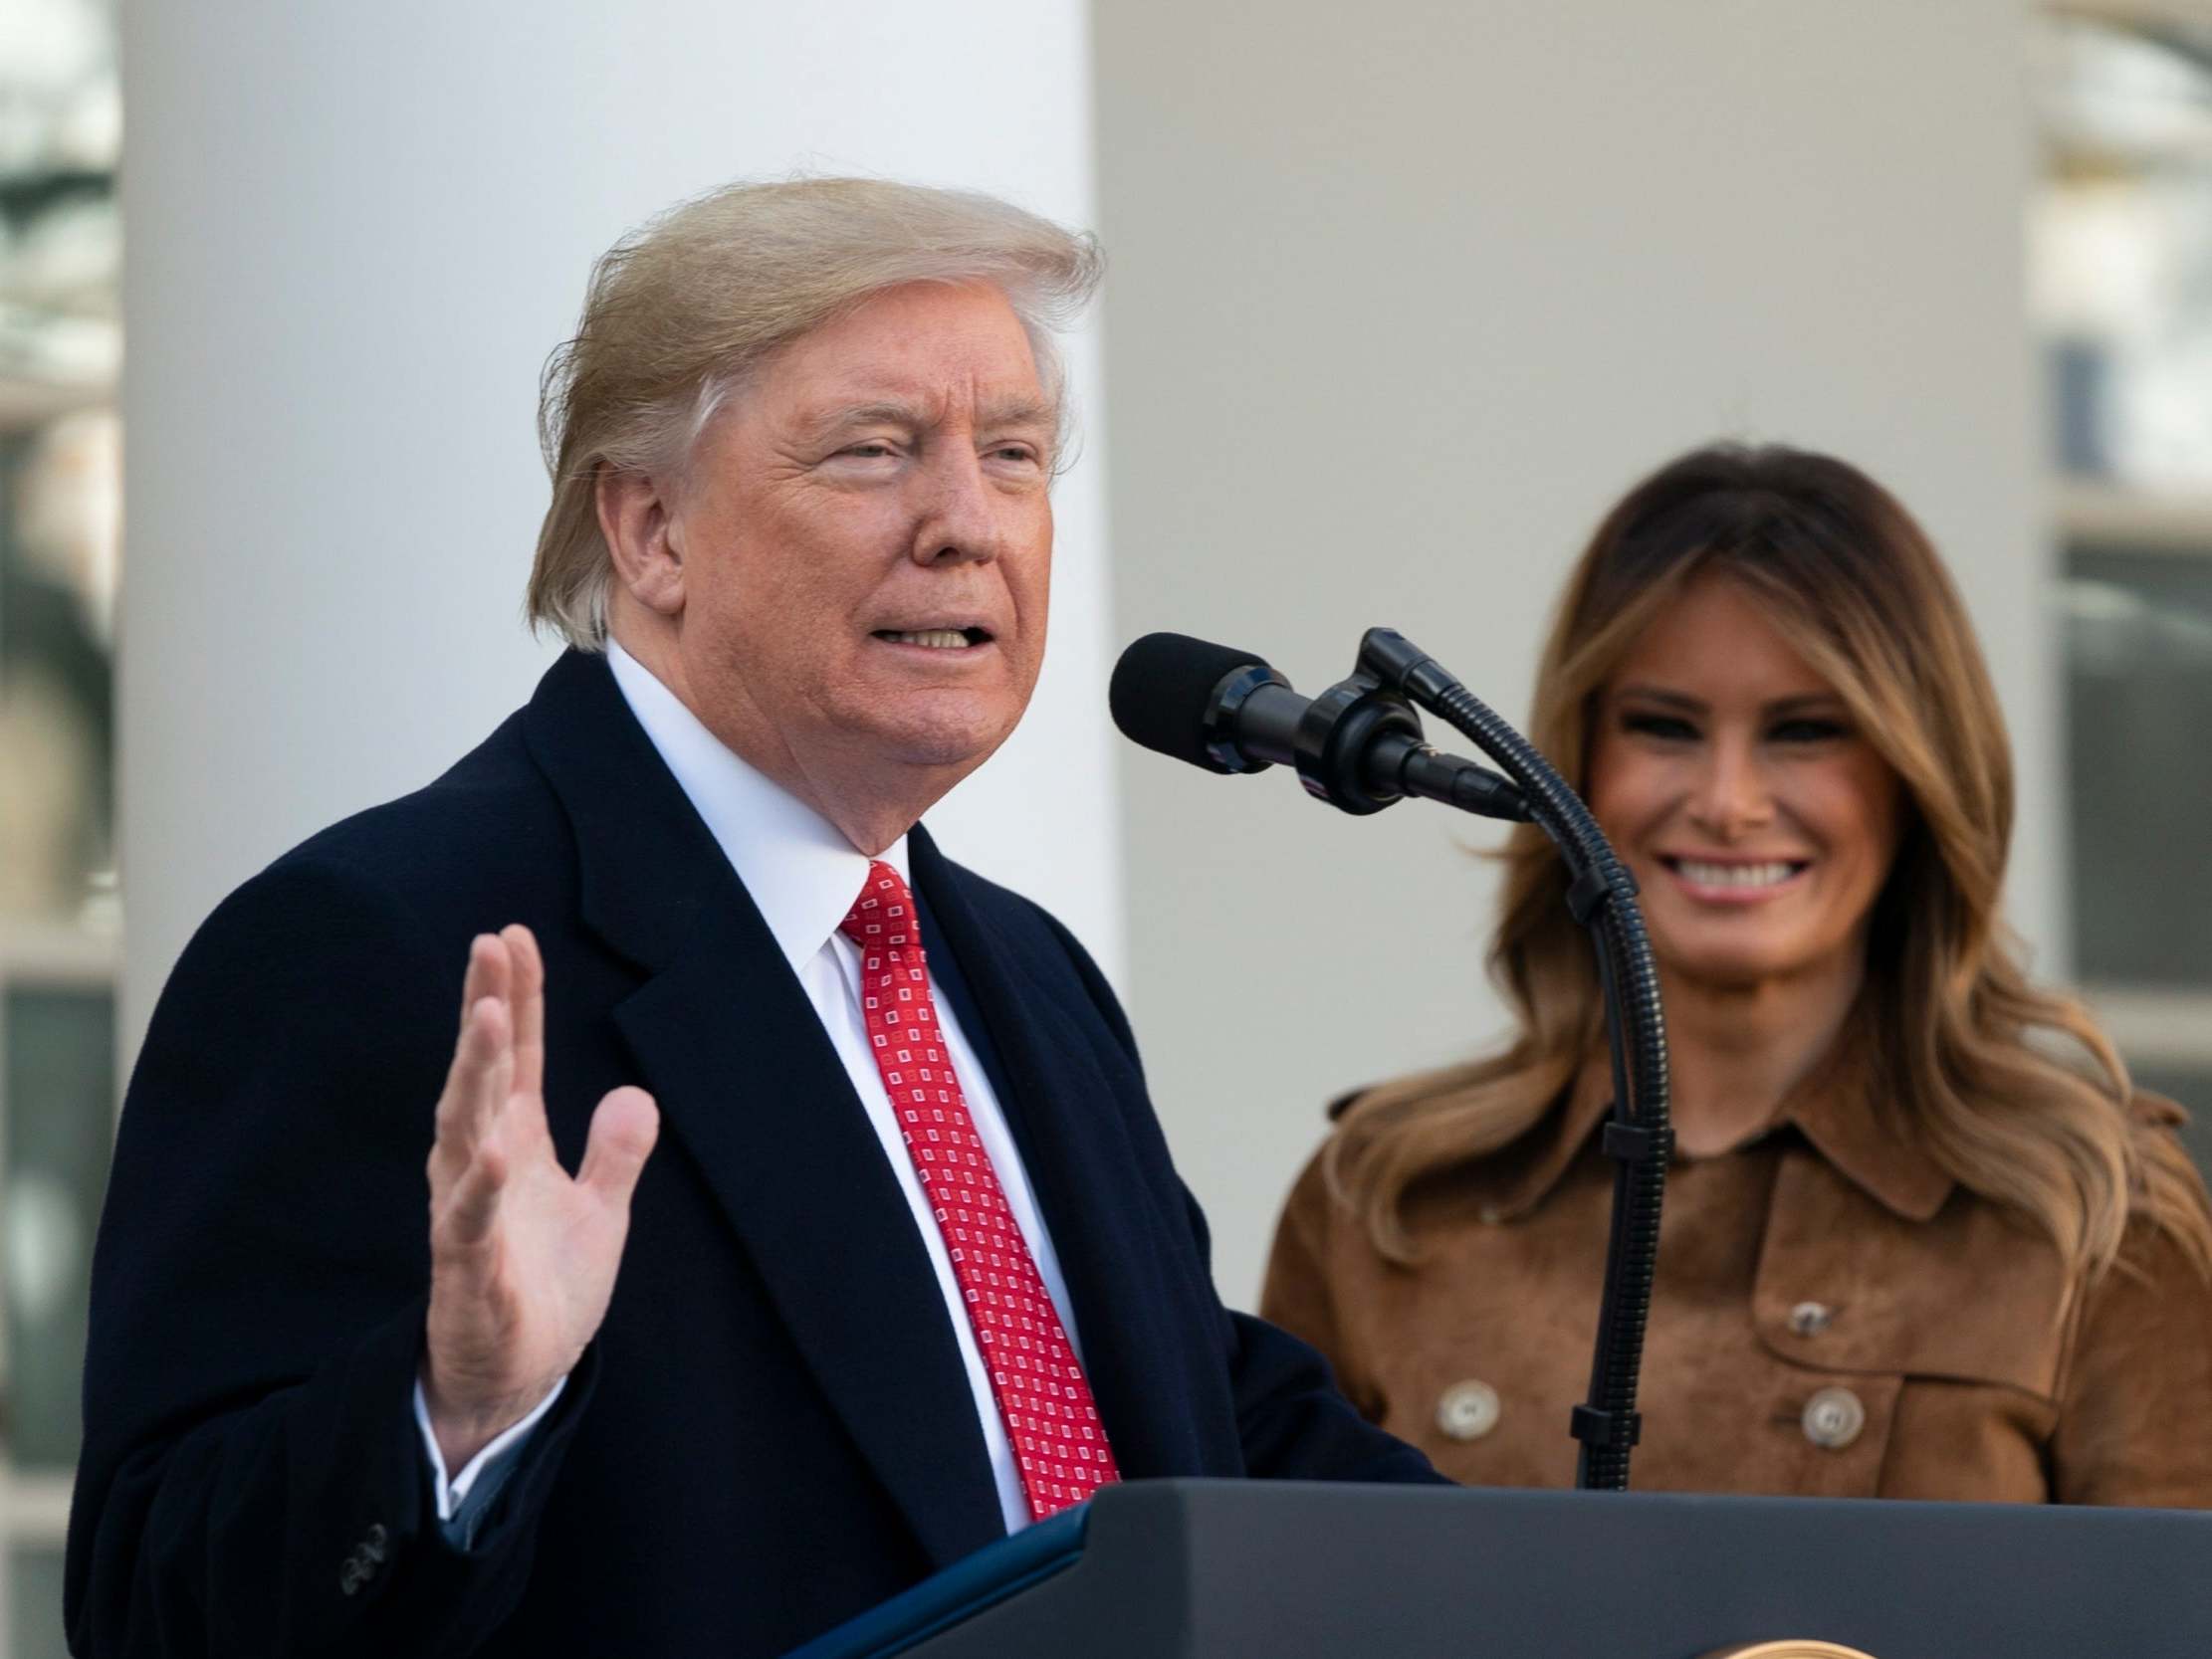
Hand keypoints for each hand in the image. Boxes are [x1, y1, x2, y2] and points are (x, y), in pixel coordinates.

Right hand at [421, 925, 658, 1471]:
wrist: (516, 1380)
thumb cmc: (546, 1291)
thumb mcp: (600, 1212)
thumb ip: (616, 1152)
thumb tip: (633, 1093)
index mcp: (514, 1145)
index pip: (514, 1059)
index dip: (515, 999)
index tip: (510, 936)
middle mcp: (482, 1167)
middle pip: (481, 1075)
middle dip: (484, 1011)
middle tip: (489, 948)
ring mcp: (467, 1215)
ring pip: (463, 1131)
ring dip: (474, 1073)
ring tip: (487, 1015)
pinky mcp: (467, 1271)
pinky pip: (469, 1223)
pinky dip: (481, 1188)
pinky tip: (496, 1152)